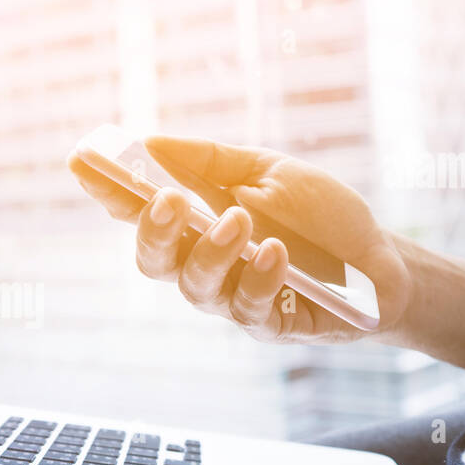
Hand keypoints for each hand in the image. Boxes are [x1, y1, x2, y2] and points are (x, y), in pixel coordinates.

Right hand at [68, 134, 411, 344]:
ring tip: (239, 222)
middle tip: (167, 201)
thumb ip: (211, 161)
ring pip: (194, 287)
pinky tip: (277, 254)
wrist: (382, 262)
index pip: (138, 209)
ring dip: (211, 252)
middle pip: (153, 260)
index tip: (82, 163)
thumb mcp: (269, 170)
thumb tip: (150, 140)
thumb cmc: (321, 216)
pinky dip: (260, 277)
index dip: (107, 191)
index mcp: (196, 223)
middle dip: (152, 231)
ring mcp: (231, 297)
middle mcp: (203, 264)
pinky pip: (248, 308)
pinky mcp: (268, 323)